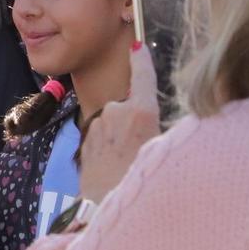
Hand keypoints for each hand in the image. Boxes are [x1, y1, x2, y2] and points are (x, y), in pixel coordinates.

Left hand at [79, 42, 161, 204]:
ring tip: (128, 163)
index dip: (141, 59)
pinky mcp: (84, 139)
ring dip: (120, 136)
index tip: (136, 42)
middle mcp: (115, 112)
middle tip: (143, 149)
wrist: (106, 207)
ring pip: (114, 123)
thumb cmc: (142, 180)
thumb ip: (157, 126)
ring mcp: (97, 125)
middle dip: (134, 122)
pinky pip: (102, 137)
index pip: (143, 77)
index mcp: (141, 112)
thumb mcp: (164, 150)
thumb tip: (151, 117)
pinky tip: (113, 167)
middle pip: (129, 107)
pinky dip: (108, 147)